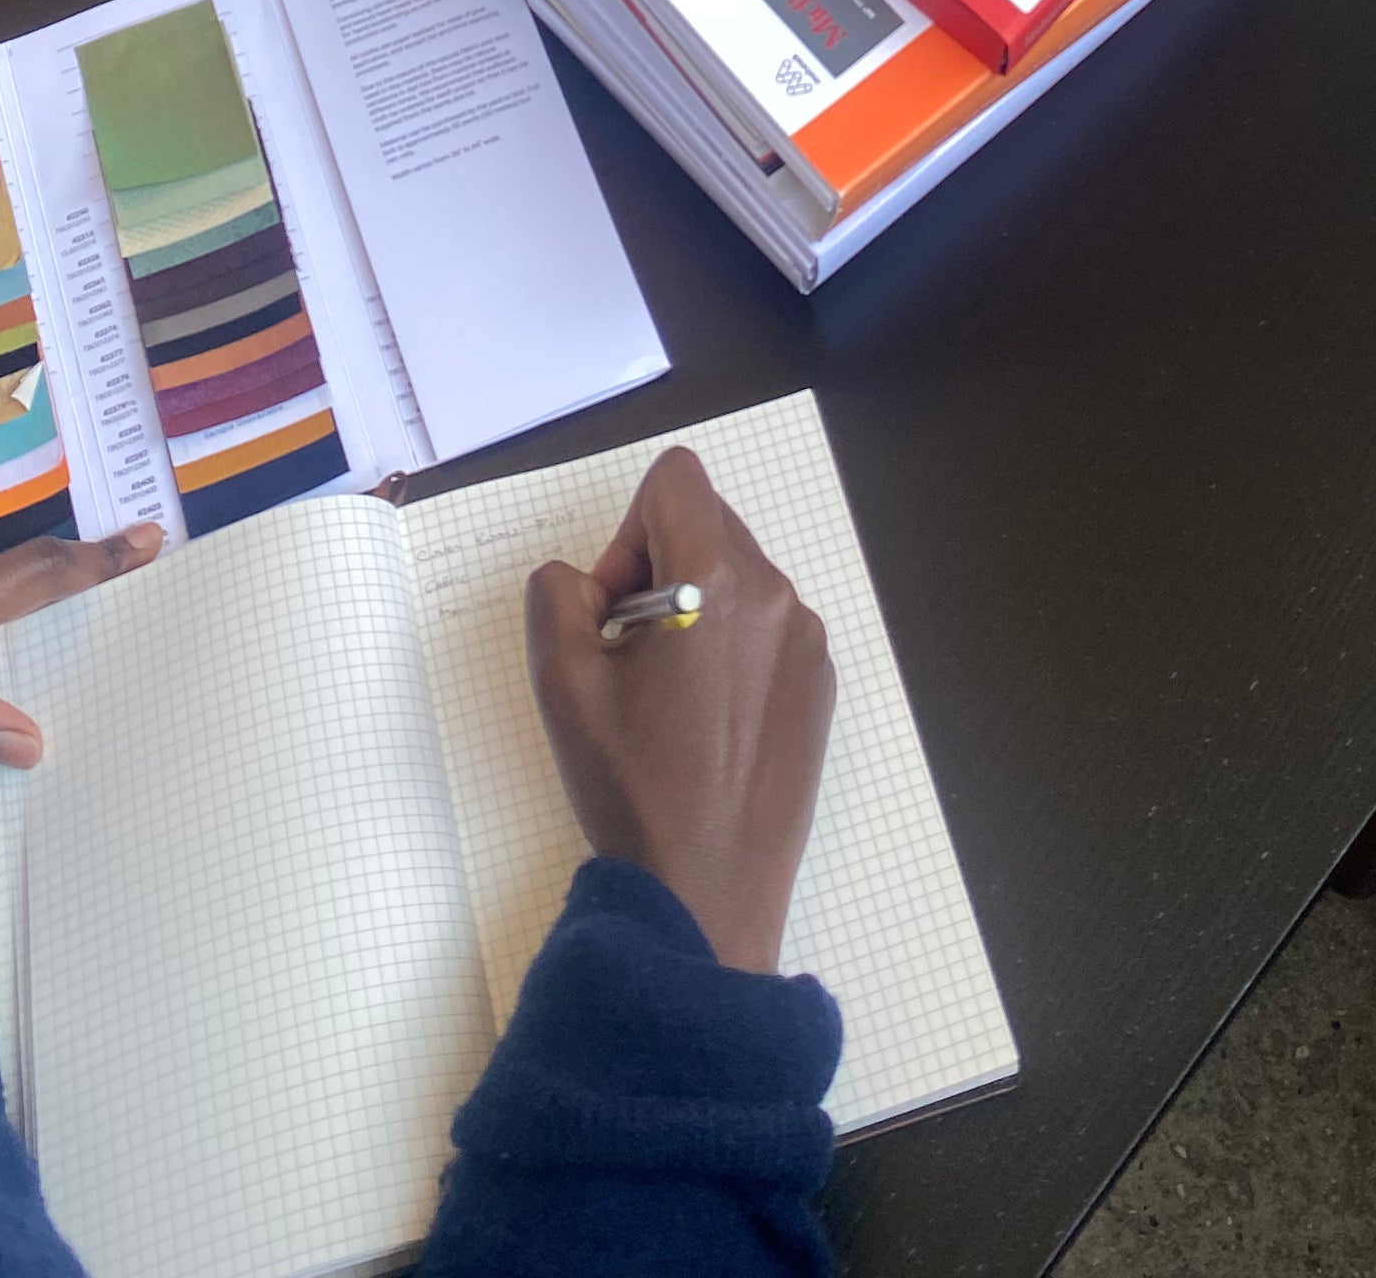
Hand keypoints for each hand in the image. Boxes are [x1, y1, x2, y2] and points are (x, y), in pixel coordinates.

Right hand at [524, 445, 835, 973]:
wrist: (705, 896)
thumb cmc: (632, 788)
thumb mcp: (560, 682)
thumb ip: (555, 592)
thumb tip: (589, 580)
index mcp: (717, 582)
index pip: (675, 480)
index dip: (630, 529)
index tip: (616, 607)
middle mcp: (776, 596)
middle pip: (708, 525)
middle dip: (659, 568)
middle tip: (630, 657)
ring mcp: (807, 644)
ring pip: (740, 578)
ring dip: (697, 611)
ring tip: (668, 701)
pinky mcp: (820, 688)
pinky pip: (768, 629)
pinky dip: (732, 651)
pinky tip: (705, 729)